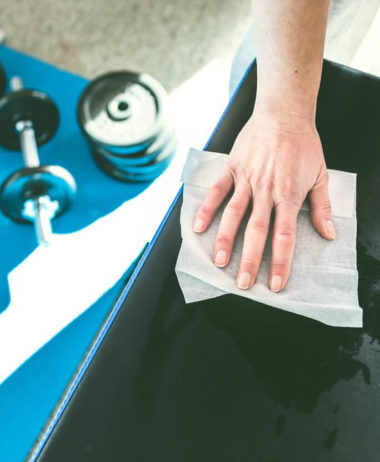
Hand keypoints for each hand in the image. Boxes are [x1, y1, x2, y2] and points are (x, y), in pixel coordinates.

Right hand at [193, 111, 335, 291]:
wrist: (284, 113)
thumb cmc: (303, 144)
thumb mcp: (321, 174)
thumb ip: (321, 207)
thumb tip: (329, 234)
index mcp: (289, 195)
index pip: (284, 236)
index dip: (281, 262)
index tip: (276, 284)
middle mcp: (266, 191)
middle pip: (257, 231)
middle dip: (250, 260)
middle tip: (242, 283)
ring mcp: (246, 180)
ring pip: (233, 215)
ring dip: (225, 240)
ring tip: (218, 262)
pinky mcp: (232, 169)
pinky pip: (217, 192)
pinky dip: (207, 209)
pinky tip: (198, 228)